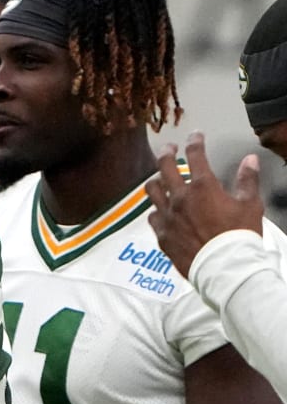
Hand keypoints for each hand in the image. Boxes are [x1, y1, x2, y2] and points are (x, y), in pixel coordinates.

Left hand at [145, 131, 264, 277]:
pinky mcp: (161, 235)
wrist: (225, 268)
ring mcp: (167, 216)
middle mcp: (180, 198)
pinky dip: (157, 210)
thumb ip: (248, 180)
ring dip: (156, 180)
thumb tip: (250, 159)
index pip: (195, 155)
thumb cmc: (240, 236)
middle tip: (169, 147)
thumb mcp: (251, 205)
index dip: (195, 141)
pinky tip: (161, 211)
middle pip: (164, 166)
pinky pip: (153, 217)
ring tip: (159, 178)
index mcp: (203, 187)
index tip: (196, 135)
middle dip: (166, 152)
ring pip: (152, 190)